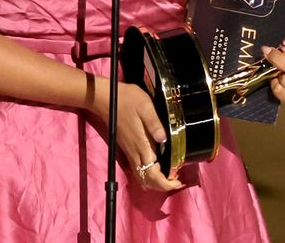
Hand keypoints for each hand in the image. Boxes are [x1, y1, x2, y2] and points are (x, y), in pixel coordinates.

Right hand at [89, 77, 183, 192]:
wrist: (105, 99)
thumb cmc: (127, 99)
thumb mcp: (144, 106)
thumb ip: (154, 123)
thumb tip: (164, 139)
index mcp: (141, 145)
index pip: (153, 175)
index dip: (166, 183)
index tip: (179, 181)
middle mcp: (134, 152)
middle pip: (147, 181)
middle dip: (163, 186)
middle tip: (177, 180)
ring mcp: (129, 152)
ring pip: (141, 177)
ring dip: (155, 182)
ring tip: (169, 176)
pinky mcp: (127, 149)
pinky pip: (138, 170)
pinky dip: (148, 175)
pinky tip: (157, 167)